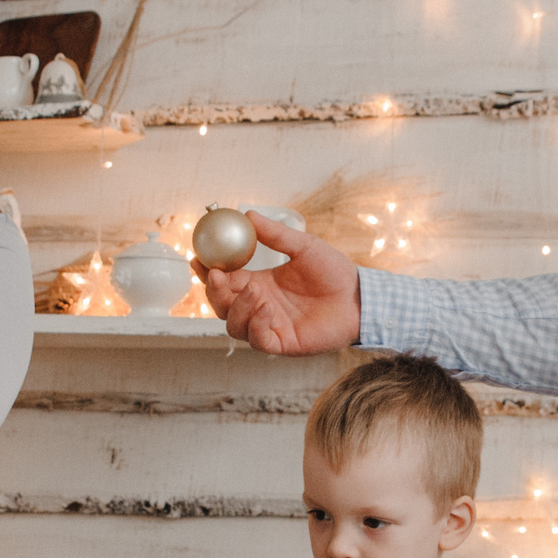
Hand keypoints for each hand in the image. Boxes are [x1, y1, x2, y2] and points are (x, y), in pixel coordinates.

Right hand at [197, 213, 361, 353]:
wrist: (359, 297)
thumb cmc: (334, 272)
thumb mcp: (303, 245)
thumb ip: (275, 234)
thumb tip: (248, 215)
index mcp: (260, 284)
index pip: (225, 281)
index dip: (208, 272)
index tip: (198, 258)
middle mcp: (260, 306)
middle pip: (222, 306)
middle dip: (214, 292)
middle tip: (216, 276)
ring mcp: (269, 326)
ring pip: (235, 325)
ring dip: (237, 307)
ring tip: (254, 290)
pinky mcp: (282, 343)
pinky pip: (257, 340)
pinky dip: (255, 325)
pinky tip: (265, 308)